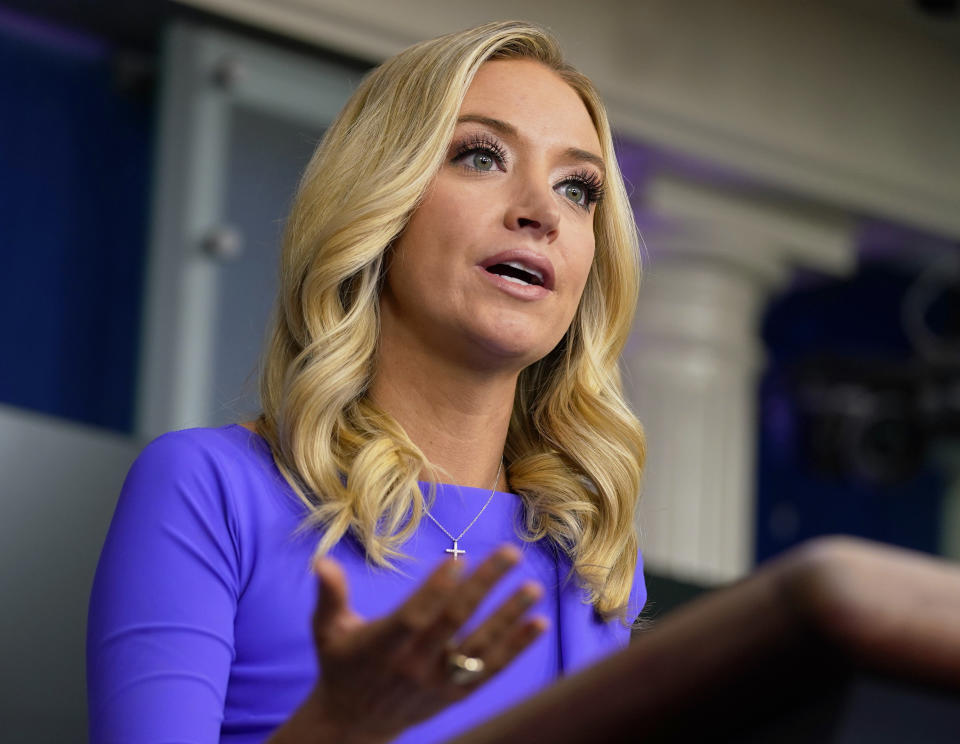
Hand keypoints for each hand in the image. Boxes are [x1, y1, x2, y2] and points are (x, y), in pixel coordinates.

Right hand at [300, 546, 546, 742]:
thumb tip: (320, 560)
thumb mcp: (328, 630)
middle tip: (511, 554)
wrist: (353, 724)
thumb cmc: (342, 664)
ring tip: (533, 588)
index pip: (415, 615)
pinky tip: (538, 624)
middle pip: (455, 622)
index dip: (436, 589)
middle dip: (484, 586)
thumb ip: (330, 595)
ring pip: (480, 647)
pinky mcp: (455, 694)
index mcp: (384, 645)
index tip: (460, 559)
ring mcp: (438, 682)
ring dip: (509, 616)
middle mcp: (414, 665)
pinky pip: (490, 670)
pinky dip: (516, 648)